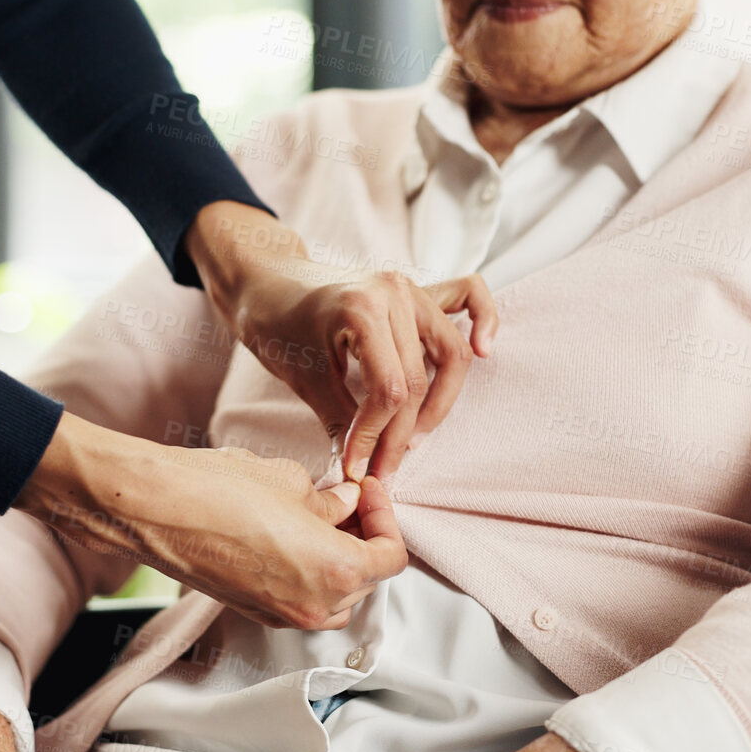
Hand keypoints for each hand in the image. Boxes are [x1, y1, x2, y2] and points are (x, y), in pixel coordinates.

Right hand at [18, 416, 407, 628]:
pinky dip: (308, 574)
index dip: (385, 517)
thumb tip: (344, 505)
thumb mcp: (291, 482)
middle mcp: (314, 605)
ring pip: (335, 597)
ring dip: (338, 562)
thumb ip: (330, 501)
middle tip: (347, 501)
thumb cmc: (218, 490)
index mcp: (337, 572)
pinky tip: (290, 537)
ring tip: (320, 521)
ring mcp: (281, 615)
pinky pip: (300, 600)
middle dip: (363, 539)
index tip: (366, 491)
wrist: (155, 510)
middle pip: (366, 580)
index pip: (391, 556)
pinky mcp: (253, 611)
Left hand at [185, 202, 499, 480]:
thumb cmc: (277, 324)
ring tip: (414, 436)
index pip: (389, 391)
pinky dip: (484, 321)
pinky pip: (468, 295)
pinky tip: (484, 350)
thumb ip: (340, 421)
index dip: (376, 437)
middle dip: (402, 433)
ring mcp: (410, 286)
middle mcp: (394, 292)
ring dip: (440, 401)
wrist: (267, 280)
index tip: (358, 467)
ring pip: (452, 352)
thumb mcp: (302, 378)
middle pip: (420, 379)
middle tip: (384, 467)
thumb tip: (361, 470)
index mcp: (361, 310)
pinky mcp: (418, 289)